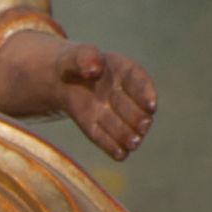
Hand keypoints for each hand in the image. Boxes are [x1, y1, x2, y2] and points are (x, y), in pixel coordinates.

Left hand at [0, 31, 154, 160]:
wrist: (60, 78)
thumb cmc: (73, 63)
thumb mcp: (77, 55)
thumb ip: (86, 58)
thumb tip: (95, 69)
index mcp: (122, 71)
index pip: (138, 82)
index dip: (145, 94)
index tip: (152, 106)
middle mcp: (121, 93)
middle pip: (131, 107)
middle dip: (137, 118)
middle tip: (143, 128)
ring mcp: (110, 111)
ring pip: (119, 124)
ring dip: (127, 134)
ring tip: (133, 144)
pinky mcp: (94, 125)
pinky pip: (103, 136)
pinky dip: (111, 146)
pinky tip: (121, 155)